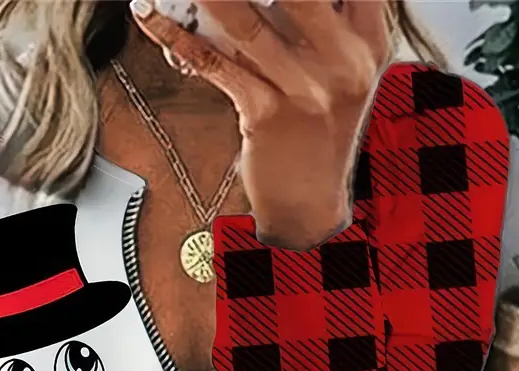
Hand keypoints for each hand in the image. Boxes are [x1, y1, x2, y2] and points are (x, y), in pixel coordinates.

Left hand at [130, 0, 391, 249]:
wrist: (309, 203)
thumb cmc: (318, 128)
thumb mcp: (341, 67)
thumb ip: (324, 16)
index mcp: (368, 36)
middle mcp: (344, 58)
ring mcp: (305, 88)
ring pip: (245, 18)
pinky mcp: (266, 114)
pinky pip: (214, 63)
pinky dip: (176, 35)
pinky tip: (150, 13)